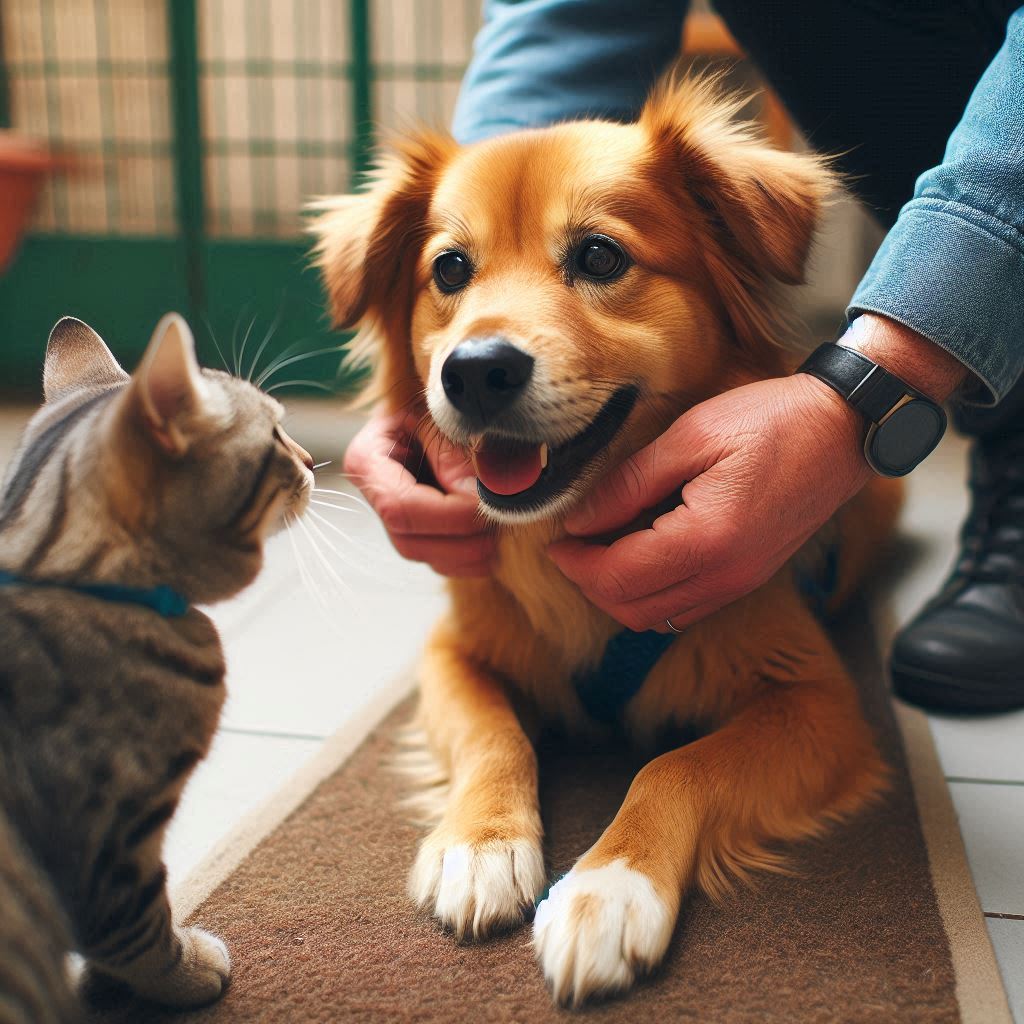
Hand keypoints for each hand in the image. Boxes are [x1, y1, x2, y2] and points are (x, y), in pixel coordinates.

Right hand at [343, 406, 496, 575]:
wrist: (450, 399)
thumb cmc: (444, 402)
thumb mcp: (444, 417)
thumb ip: (453, 458)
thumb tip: (474, 502)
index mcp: (366, 461)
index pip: (400, 507)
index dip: (446, 514)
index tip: (486, 502)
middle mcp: (374, 497)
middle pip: (411, 541)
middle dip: (463, 539)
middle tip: (505, 521)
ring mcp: (395, 521)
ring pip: (429, 557)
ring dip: (472, 553)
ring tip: (506, 530)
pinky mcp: (420, 533)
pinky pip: (443, 563)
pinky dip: (473, 559)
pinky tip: (498, 542)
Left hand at [548, 374, 871, 631]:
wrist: (843, 431)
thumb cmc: (772, 420)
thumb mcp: (691, 436)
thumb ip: (630, 484)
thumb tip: (580, 520)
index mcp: (707, 539)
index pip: (617, 577)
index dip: (576, 564)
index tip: (555, 540)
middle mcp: (725, 575)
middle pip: (632, 609)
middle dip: (590, 583)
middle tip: (571, 547)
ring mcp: (740, 583)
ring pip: (656, 618)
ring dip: (619, 593)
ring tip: (601, 548)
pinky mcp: (748, 578)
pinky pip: (685, 608)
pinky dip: (651, 594)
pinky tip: (641, 554)